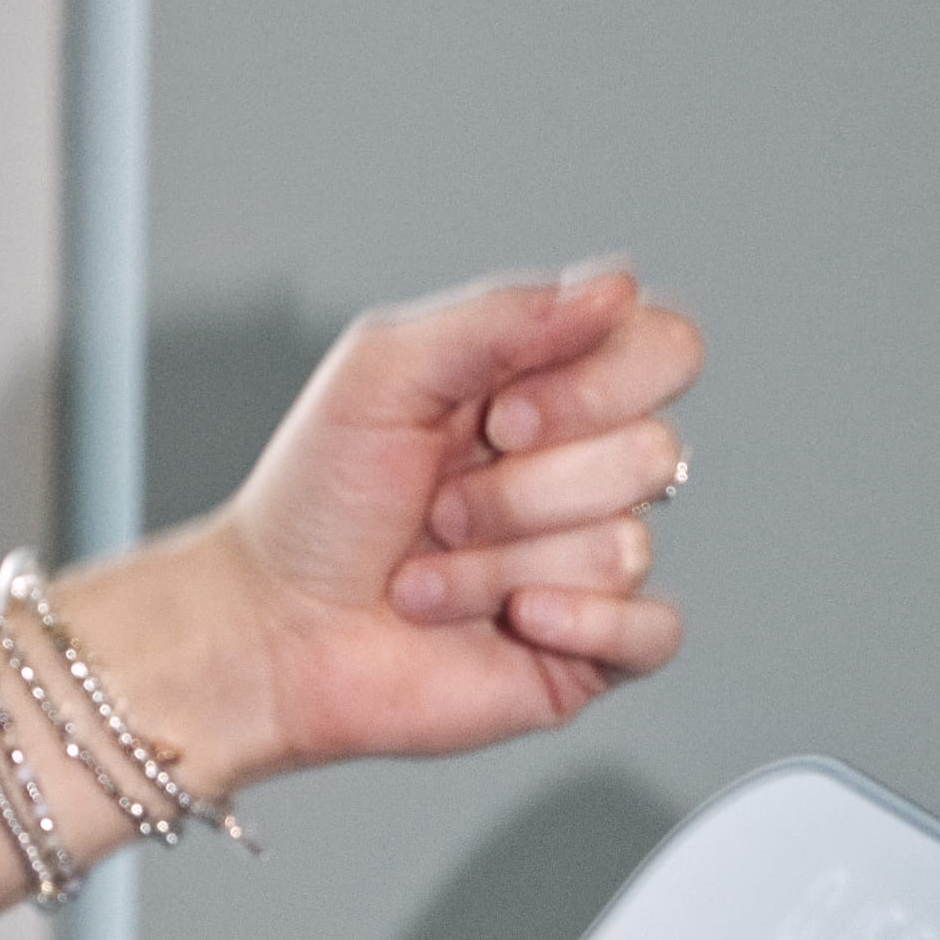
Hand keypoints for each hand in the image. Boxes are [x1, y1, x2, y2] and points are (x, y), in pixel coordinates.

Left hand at [184, 265, 700, 776]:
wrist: (273, 626)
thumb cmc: (318, 499)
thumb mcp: (385, 370)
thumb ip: (500, 317)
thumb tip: (616, 290)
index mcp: (553, 384)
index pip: (666, 350)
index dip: (596, 384)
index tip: (496, 416)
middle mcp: (586, 467)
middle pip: (651, 451)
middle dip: (522, 489)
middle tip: (438, 508)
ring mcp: (594, 560)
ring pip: (623, 545)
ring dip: (500, 564)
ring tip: (431, 577)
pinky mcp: (594, 649)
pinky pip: (656, 631)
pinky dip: (583, 624)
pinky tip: (516, 620)